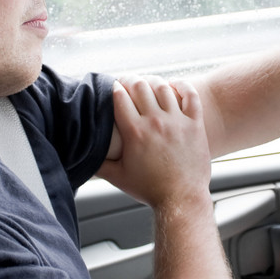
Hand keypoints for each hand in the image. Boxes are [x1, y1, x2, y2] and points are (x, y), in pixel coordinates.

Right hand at [98, 76, 211, 210]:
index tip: (113, 87)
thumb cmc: (150, 189)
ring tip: (148, 84)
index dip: (114, 87)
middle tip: (128, 83)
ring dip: (153, 81)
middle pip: (140, 86)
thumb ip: (100, 164)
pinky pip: (190, 95)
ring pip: (163, 87)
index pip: (120, 96)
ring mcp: (177, 121)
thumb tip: (85, 155)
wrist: (181, 199)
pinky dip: (182, 85)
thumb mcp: (118, 178)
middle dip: (131, 80)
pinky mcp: (194, 124)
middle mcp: (155, 122)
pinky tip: (174, 85)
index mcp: (135, 132)